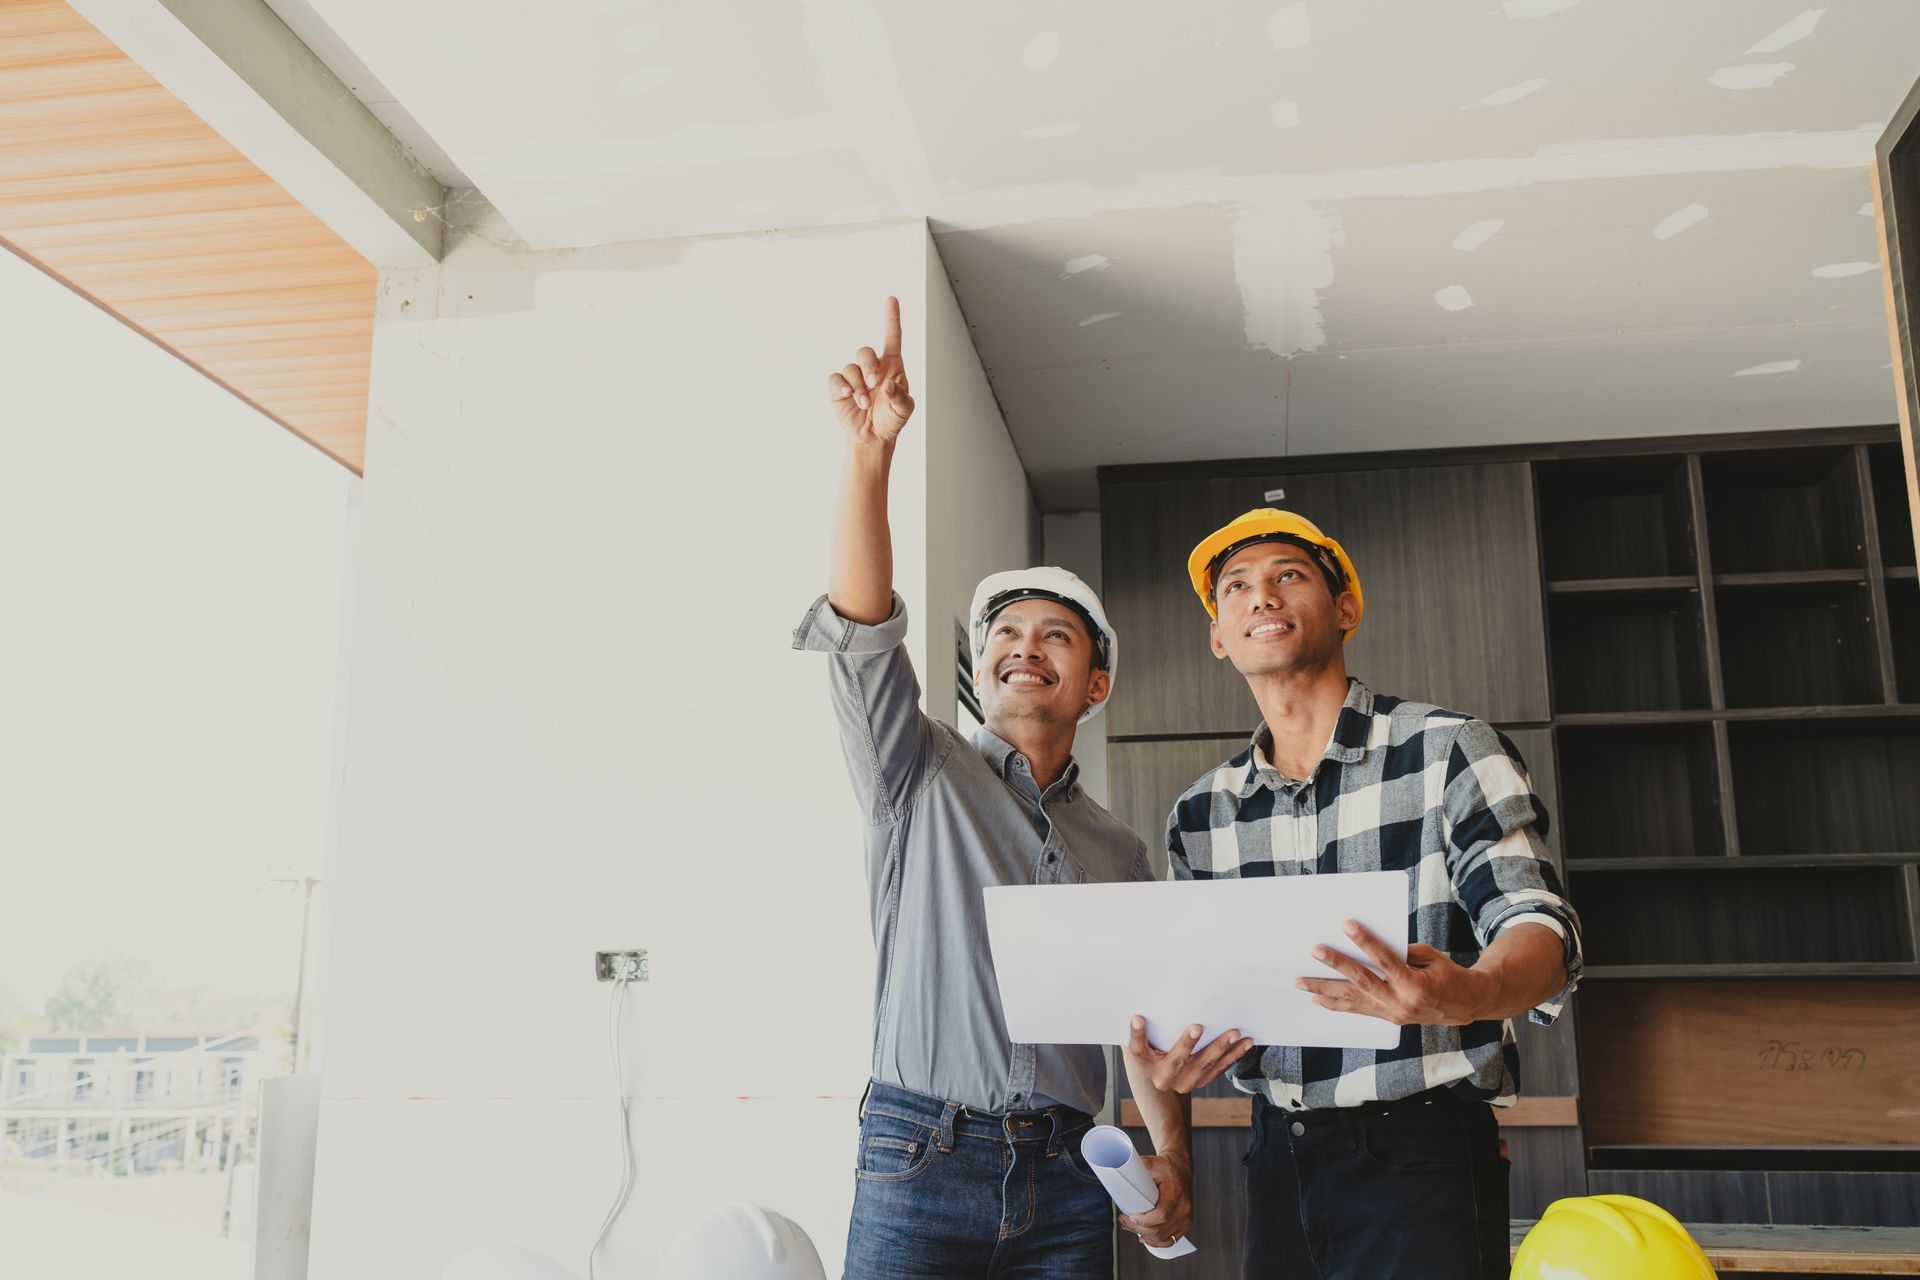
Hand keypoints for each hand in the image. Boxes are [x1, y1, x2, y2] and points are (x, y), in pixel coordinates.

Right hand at [827, 296, 914, 444]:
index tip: (891, 299)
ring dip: (858, 387)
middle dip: (869, 367)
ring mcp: (854, 377)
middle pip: (865, 352)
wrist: (873, 437)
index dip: (891, 318)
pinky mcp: (839, 388)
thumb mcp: (904, 410)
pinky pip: (836, 379)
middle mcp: (871, 367)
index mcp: (891, 366)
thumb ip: (900, 397)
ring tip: (865, 403)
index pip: (892, 338)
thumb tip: (888, 386)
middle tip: (874, 385)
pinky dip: (841, 386)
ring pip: (851, 368)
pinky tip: (847, 395)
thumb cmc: (891, 418)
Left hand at [1117, 1150, 1191, 1249]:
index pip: (1161, 1214)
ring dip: (1145, 1236)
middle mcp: (1183, 1207)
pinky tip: (1146, 1238)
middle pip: (1159, 1229)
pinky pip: (1171, 1240)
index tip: (1131, 1217)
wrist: (1181, 1168)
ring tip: (1131, 1227)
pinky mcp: (1186, 1223)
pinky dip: (1157, 1242)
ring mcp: (1186, 1217)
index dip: (1145, 1221)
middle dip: (1138, 1228)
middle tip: (1124, 1221)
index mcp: (1175, 1192)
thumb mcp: (1150, 1163)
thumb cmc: (1165, 1166)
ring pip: (1163, 1237)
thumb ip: (1134, 1168)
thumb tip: (1113, 1169)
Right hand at [1124, 1016, 1254, 1094]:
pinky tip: (1245, 1043)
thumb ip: (1145, 1026)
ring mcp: (1185, 1082)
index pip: (1138, 1049)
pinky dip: (1233, 1055)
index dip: (1137, 1034)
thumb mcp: (1146, 1039)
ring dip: (1221, 1049)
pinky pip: (1219, 1068)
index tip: (1137, 1018)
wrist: (1165, 1073)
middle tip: (1197, 1026)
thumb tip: (1143, 1002)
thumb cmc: (1154, 1045)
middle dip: (1188, 1043)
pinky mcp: (1202, 1082)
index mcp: (1146, 1064)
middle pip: (1177, 1060)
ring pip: (1204, 1065)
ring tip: (1235, 1033)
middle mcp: (1164, 1078)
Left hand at [1296, 920, 1489, 1025]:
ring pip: (1352, 1000)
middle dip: (1335, 965)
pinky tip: (1317, 999)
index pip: (1385, 960)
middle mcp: (1400, 1003)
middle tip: (1314, 951)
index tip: (1347, 925)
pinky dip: (1335, 1005)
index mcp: (1415, 985)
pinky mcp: (1387, 1019)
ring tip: (1301, 982)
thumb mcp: (1431, 957)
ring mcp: (1391, 1014)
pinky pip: (1357, 1011)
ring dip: (1324, 990)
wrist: (1463, 1006)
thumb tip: (1371, 945)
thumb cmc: (1448, 975)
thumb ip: (1403, 952)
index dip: (1365, 942)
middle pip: (1361, 981)